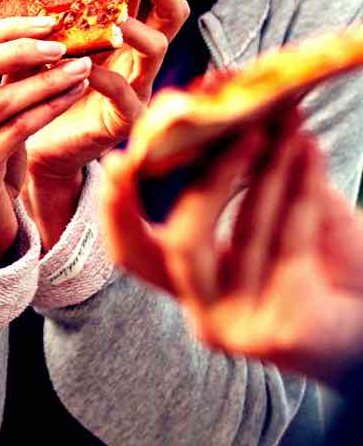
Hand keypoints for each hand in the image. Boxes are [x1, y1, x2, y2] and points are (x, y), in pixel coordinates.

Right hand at [0, 16, 90, 267]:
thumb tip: (35, 34)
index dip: (6, 28)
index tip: (47, 20)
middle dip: (22, 47)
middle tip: (63, 40)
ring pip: (1, 99)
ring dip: (47, 79)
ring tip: (80, 67)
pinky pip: (18, 130)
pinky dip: (49, 108)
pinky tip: (72, 95)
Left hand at [24, 0, 189, 243]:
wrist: (29, 145)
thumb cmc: (34, 89)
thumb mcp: (33, 44)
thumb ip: (39, 11)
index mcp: (119, 27)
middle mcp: (136, 53)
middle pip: (172, 9)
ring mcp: (138, 85)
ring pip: (159, 48)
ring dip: (136, 30)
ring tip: (112, 24)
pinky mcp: (126, 119)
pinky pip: (129, 95)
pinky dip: (108, 80)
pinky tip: (85, 73)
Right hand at [101, 112, 362, 384]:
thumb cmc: (329, 271)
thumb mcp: (275, 219)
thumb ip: (244, 183)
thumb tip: (221, 113)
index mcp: (189, 286)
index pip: (131, 252)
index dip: (116, 210)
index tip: (120, 159)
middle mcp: (204, 312)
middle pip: (180, 241)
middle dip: (206, 178)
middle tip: (231, 124)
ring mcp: (239, 326)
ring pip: (243, 233)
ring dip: (268, 169)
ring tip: (287, 125)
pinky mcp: (281, 331)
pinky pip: (288, 245)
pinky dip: (301, 191)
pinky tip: (310, 153)